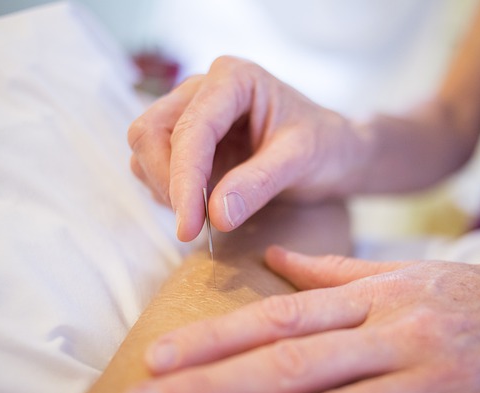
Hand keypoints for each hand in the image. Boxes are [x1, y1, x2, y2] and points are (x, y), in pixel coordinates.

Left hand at [122, 247, 479, 392]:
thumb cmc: (477, 298)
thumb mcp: (406, 275)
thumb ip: (335, 272)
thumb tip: (275, 262)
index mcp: (376, 296)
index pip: (281, 318)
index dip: (217, 338)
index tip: (161, 359)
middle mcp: (393, 333)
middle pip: (289, 363)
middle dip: (210, 386)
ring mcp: (428, 380)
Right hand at [128, 56, 364, 240]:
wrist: (334, 151)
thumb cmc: (325, 147)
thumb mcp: (300, 162)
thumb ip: (258, 184)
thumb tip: (215, 216)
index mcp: (233, 79)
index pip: (190, 129)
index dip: (184, 180)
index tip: (189, 227)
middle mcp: (203, 89)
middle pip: (149, 132)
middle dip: (167, 182)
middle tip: (193, 227)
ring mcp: (191, 113)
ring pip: (146, 150)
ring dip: (165, 188)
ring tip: (203, 216)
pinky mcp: (188, 140)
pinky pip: (156, 166)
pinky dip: (169, 192)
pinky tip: (202, 206)